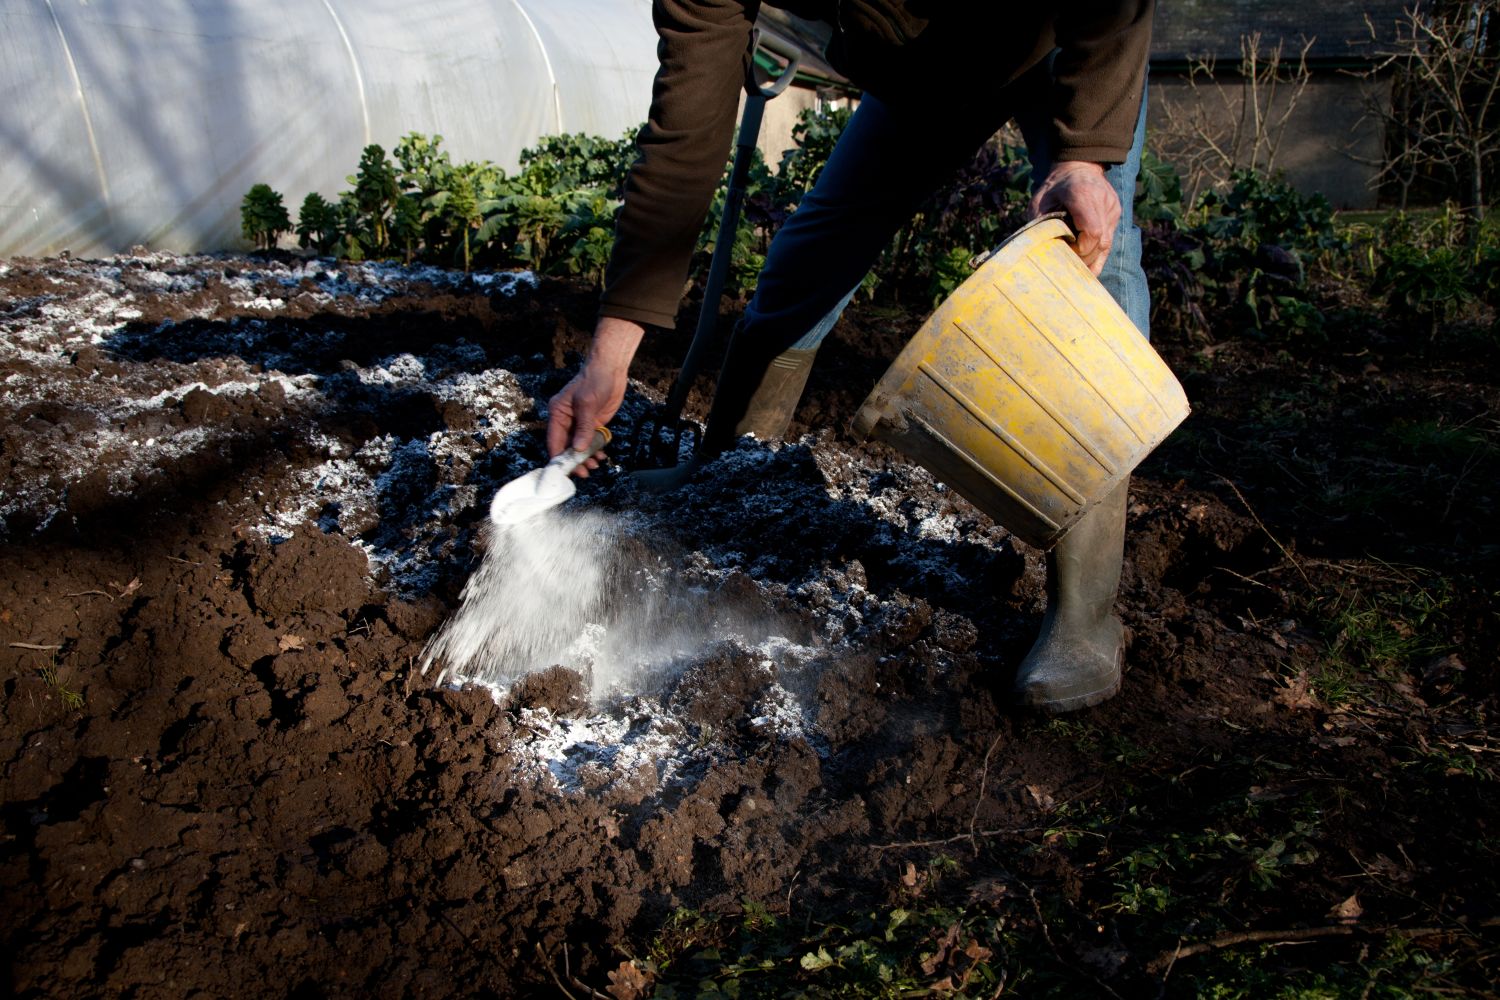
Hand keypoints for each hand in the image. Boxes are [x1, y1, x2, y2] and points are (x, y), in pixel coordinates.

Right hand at [546, 316, 643, 476]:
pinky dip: (594, 450)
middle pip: (566, 447)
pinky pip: (591, 442)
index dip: (558, 457)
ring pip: (579, 446)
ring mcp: (580, 423)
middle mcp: (566, 420)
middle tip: (584, 472)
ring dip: (585, 458)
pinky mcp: (592, 423)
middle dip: (574, 460)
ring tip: (594, 466)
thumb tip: (578, 448)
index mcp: (558, 414)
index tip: (565, 471)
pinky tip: (601, 456)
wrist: (610, 369)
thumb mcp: (587, 404)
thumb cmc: (594, 381)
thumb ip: (583, 427)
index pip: (554, 440)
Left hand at [1028, 161, 1120, 276]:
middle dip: (1083, 257)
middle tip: (1066, 264)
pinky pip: (1109, 241)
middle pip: (1100, 242)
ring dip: (1090, 259)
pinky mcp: (1115, 213)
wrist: (1078, 167)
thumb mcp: (1040, 200)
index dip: (1079, 249)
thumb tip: (1039, 252)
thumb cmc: (1054, 187)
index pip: (1092, 232)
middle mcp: (1102, 200)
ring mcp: (1112, 208)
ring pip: (1106, 244)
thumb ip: (1040, 223)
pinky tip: (1088, 270)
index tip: (1064, 252)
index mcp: (1082, 193)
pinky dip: (1097, 255)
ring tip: (1075, 268)